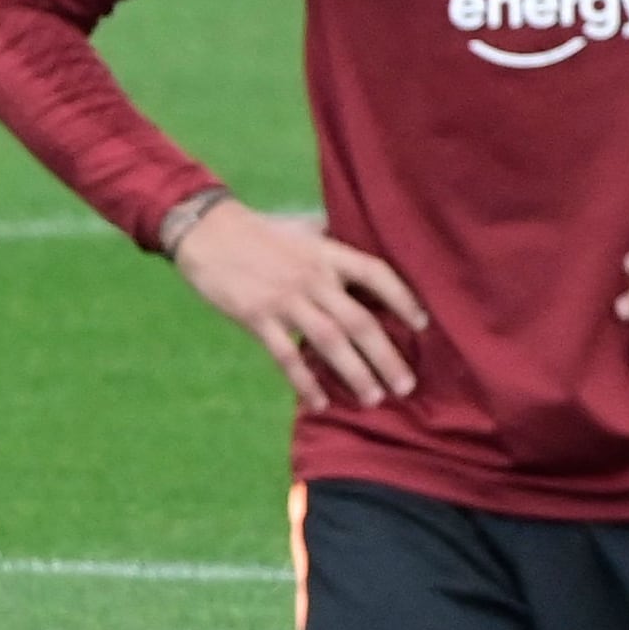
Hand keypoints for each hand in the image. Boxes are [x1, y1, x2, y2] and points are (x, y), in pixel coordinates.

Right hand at [168, 198, 428, 409]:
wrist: (206, 231)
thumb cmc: (256, 230)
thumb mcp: (301, 227)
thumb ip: (330, 242)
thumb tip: (357, 253)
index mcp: (326, 252)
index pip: (376, 273)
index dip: (403, 299)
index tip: (423, 324)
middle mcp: (312, 276)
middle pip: (360, 320)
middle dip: (386, 357)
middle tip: (405, 386)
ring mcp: (285, 298)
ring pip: (330, 342)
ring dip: (355, 374)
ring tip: (373, 399)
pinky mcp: (257, 317)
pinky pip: (287, 356)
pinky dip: (306, 382)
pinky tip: (320, 402)